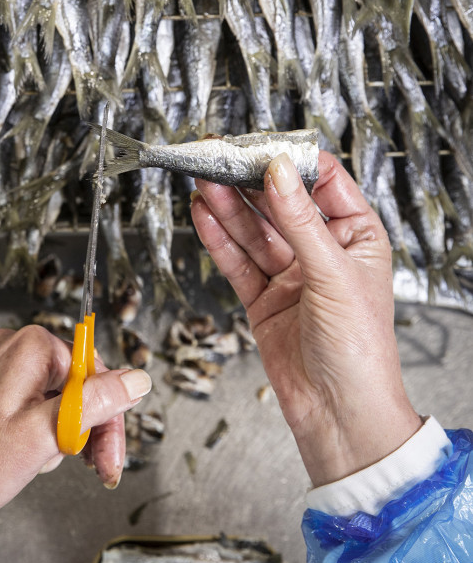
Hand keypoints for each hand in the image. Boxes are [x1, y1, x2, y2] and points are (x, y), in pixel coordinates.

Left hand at [0, 325, 151, 547]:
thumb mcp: (45, 435)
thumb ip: (95, 402)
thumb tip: (139, 378)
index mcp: (28, 346)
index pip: (94, 374)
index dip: (108, 419)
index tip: (110, 457)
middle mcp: (7, 346)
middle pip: (72, 384)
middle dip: (82, 429)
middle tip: (91, 470)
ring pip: (48, 398)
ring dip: (55, 435)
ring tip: (37, 465)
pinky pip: (20, 405)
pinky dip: (29, 432)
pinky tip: (17, 459)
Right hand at [190, 151, 421, 486]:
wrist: (339, 415)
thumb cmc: (360, 352)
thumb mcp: (334, 275)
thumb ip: (301, 222)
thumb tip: (278, 172)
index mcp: (358, 236)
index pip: (322, 181)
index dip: (289, 161)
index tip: (258, 147)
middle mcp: (323, 251)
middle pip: (279, 203)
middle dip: (248, 181)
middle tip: (217, 158)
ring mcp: (291, 275)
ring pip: (253, 230)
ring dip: (227, 205)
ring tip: (202, 180)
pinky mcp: (263, 300)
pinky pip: (238, 261)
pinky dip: (219, 239)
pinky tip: (202, 215)